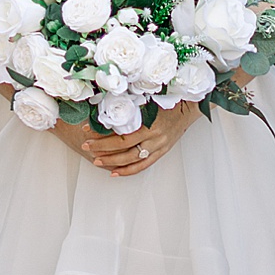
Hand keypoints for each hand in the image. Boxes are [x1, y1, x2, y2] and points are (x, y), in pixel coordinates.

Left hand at [58, 103, 197, 176]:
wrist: (188, 108)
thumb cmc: (167, 101)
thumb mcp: (147, 101)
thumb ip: (129, 107)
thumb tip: (104, 108)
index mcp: (150, 123)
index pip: (121, 134)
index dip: (103, 135)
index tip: (86, 131)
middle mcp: (155, 138)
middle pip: (124, 149)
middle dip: (103, 149)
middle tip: (86, 147)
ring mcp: (159, 147)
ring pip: (132, 160)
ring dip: (112, 162)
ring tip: (96, 161)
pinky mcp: (161, 152)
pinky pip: (143, 165)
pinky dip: (128, 171)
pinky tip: (115, 172)